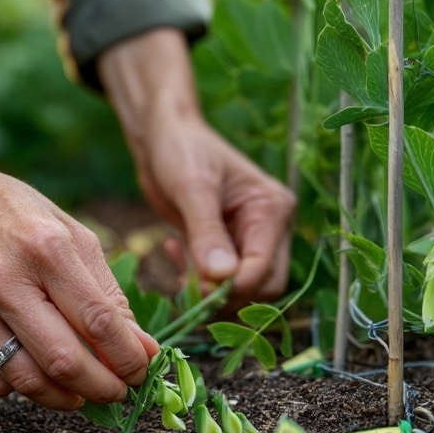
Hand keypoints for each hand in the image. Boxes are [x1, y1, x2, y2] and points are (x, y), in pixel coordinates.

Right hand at [0, 79, 156, 410]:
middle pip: (65, 360)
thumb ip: (106, 291)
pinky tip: (38, 374)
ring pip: (27, 380)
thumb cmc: (12, 212)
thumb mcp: (68, 232)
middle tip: (118, 392)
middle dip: (104, 388)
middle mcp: (4, 278)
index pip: (99, 321)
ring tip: (82, 392)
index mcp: (45, 247)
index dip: (129, 357)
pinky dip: (23, 388)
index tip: (142, 370)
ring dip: (65, 398)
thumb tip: (141, 348)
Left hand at [98, 28, 294, 300]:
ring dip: (209, 290)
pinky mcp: (227, 244)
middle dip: (225, 295)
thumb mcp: (192, 188)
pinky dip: (197, 277)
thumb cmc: (181, 150)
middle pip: (262, 285)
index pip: (265, 267)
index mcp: (272, 208)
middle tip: (185, 287)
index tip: (199, 289)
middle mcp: (269, 226)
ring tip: (176, 265)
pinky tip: (172, 250)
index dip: (234, 286)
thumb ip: (206, 232)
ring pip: (242, 288)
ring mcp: (249, 237)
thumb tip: (221, 278)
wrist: (162, 137)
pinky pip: (220, 278)